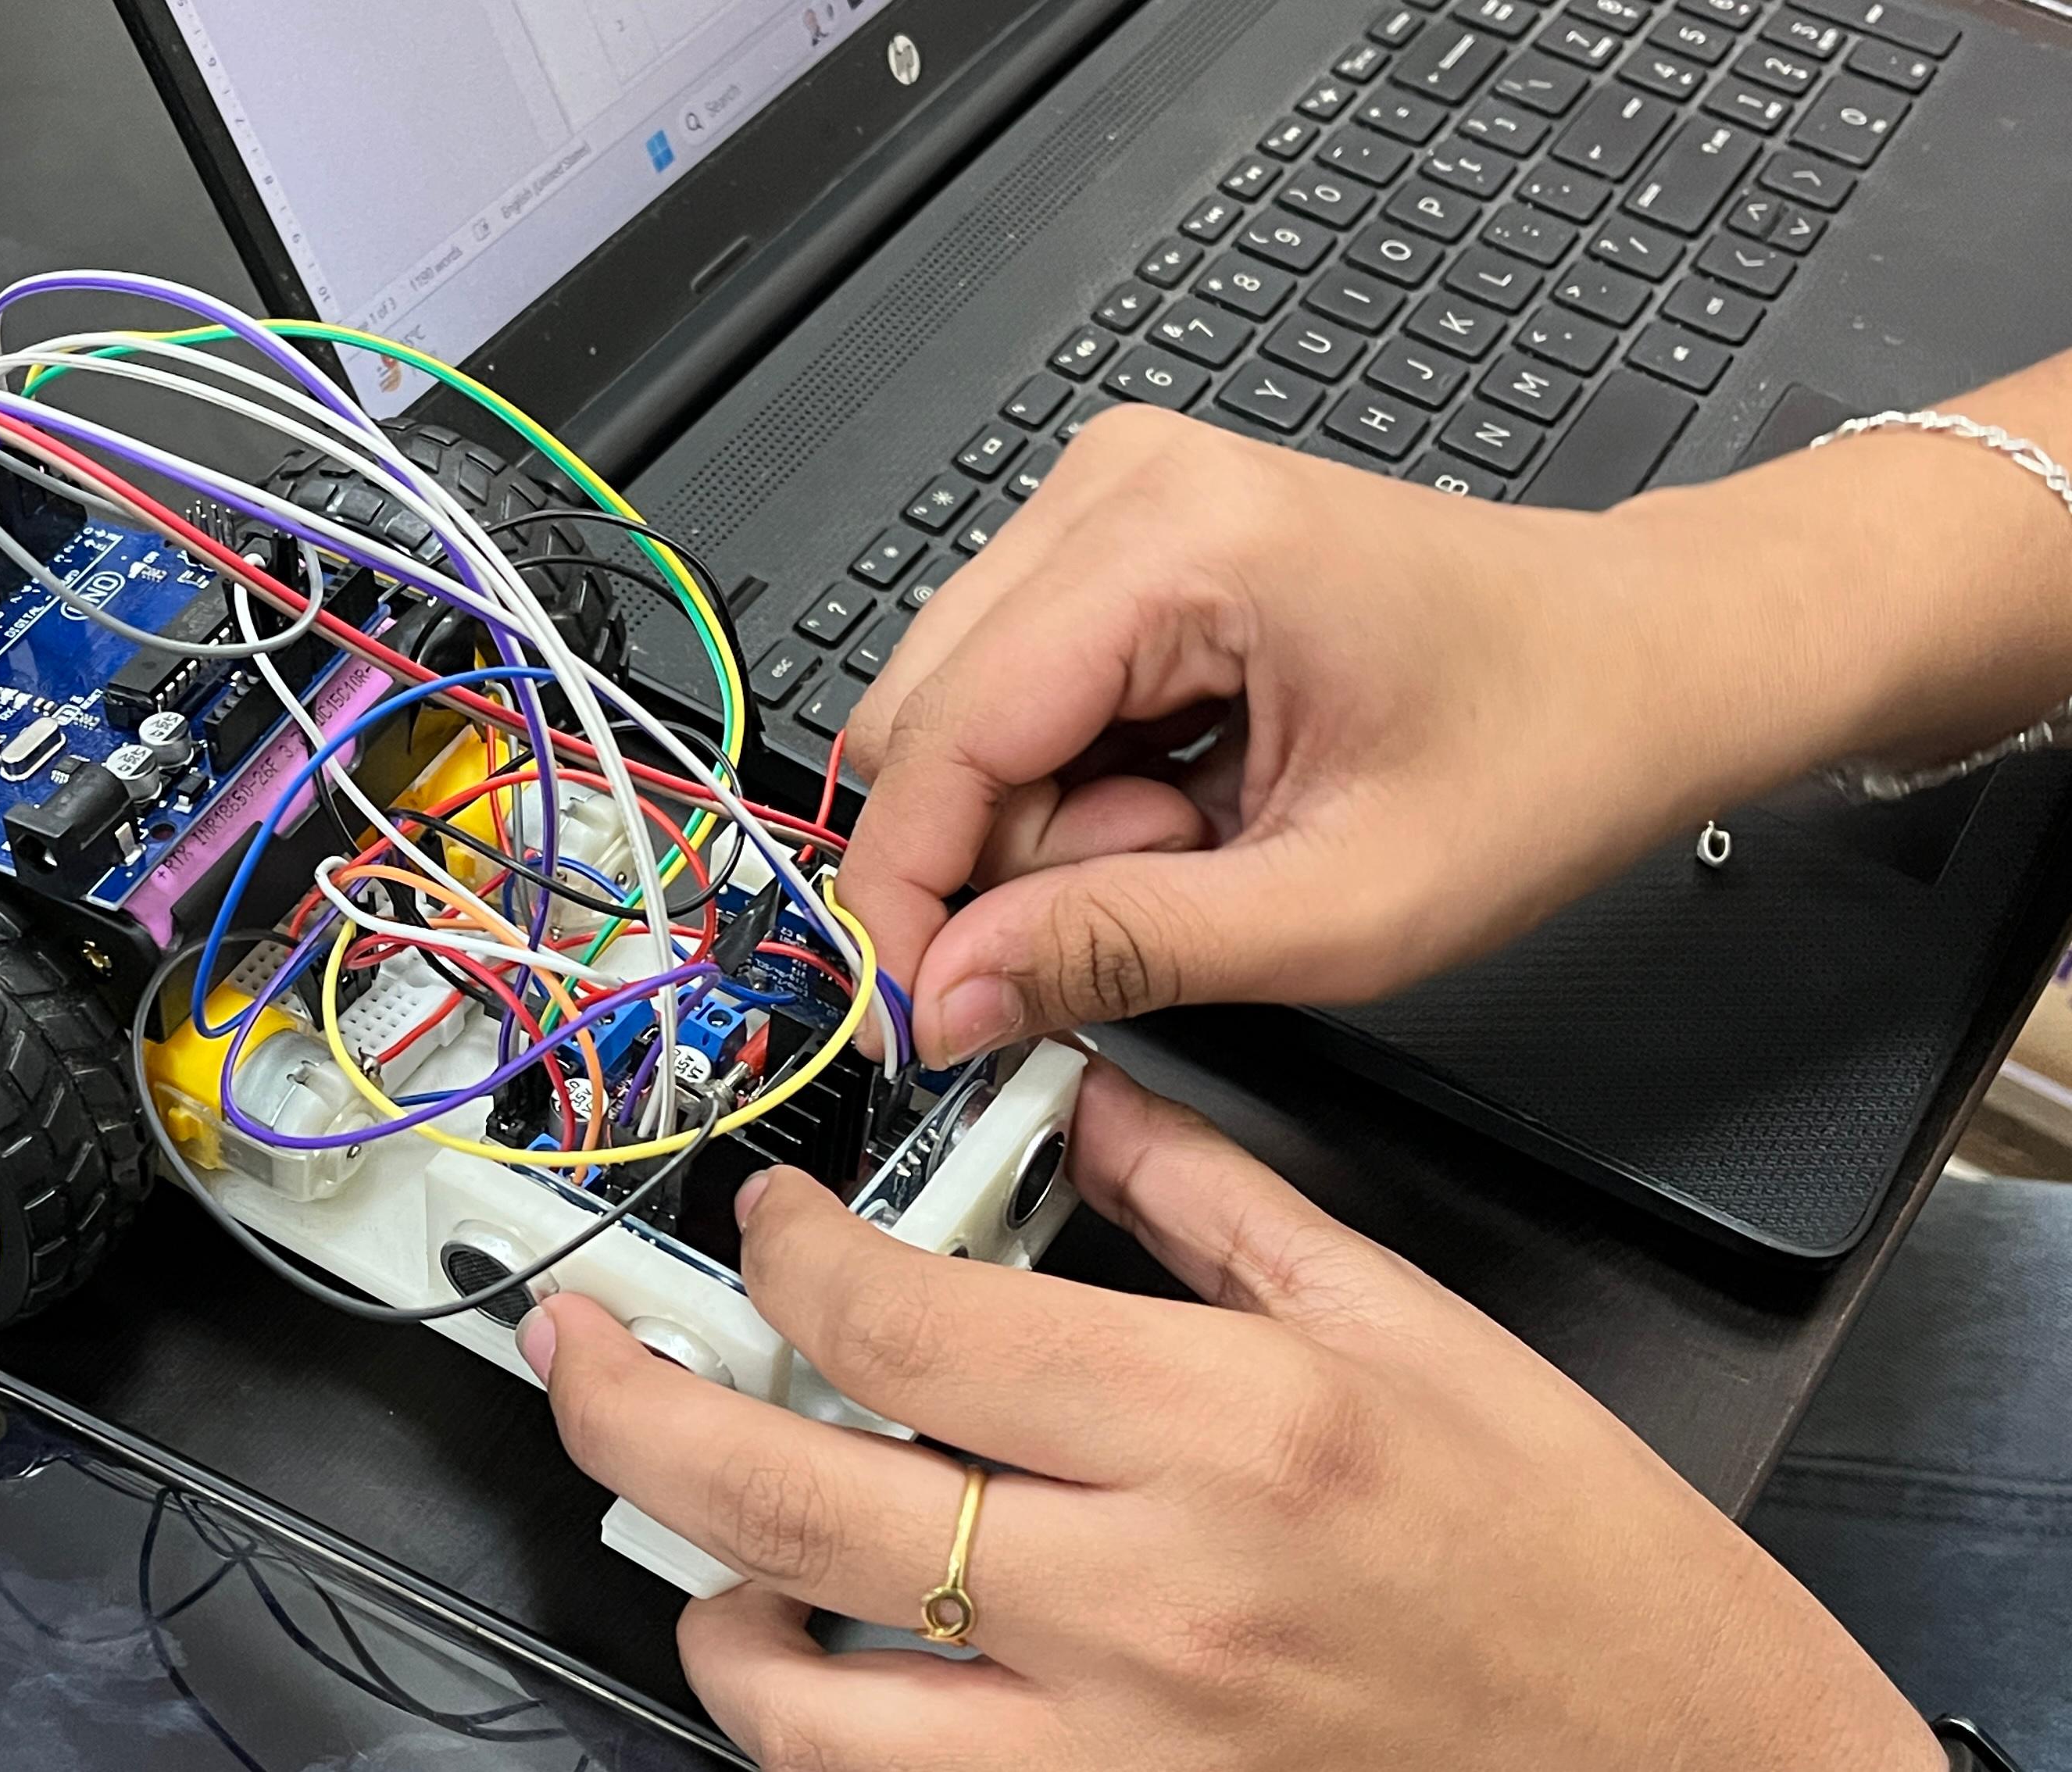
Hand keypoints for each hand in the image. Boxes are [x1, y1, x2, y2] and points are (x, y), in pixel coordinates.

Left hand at [519, 1063, 1938, 1771]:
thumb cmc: (1586, 1575)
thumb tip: (1090, 1100)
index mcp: (1222, 1421)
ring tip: (693, 1542)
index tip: (768, 1224)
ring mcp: (1115, 1749)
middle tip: (577, 1353)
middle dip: (628, 1406)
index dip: (780, 1252)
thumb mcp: (1420, 1333)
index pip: (898, 1315)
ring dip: (702, 1606)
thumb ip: (1223, 1205)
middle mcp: (1143, 1593)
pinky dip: (817, 1730)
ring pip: (795, 1695)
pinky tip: (819, 1664)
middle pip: (784, 1492)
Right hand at [839, 369, 2071, 1066]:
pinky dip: (1078, 785)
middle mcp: (1116, 485)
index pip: (939, 737)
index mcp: (1176, 541)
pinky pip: (1012, 695)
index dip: (903, 898)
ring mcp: (1110, 496)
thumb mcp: (1342, 909)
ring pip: (955, 717)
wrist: (1651, 654)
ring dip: (1046, 826)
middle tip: (1147, 915)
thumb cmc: (1545, 751)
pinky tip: (1189, 798)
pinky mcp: (1116, 534)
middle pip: (923, 722)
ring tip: (1202, 843)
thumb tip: (942, 999)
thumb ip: (1120, 951)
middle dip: (998, 860)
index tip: (910, 1021)